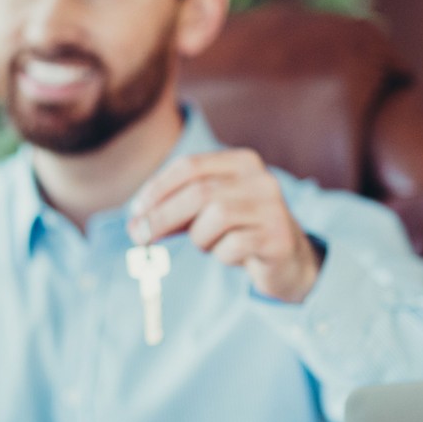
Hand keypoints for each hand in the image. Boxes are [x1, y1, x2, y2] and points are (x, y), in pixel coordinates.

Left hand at [129, 147, 322, 302]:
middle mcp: (261, 179)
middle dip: (161, 217)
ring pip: (214, 218)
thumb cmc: (238, 230)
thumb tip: (135, 225)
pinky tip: (230, 255)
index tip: (136, 212)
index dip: (156, 189)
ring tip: (208, 244)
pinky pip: (231, 247)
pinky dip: (220, 255)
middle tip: (140, 237)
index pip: (189, 166)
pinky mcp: (277, 238)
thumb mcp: (205, 212)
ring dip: (199, 238)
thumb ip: (173, 211)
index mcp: (242, 162)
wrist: (287, 259)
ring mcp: (272, 208)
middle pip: (198, 193)